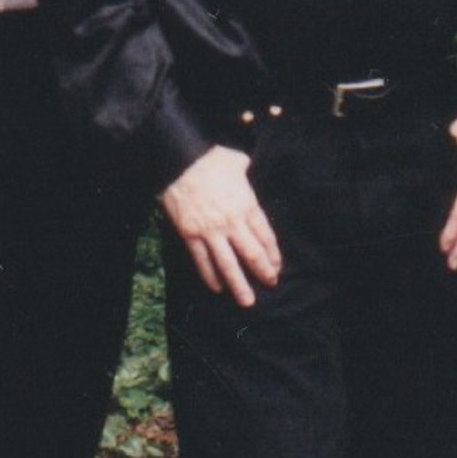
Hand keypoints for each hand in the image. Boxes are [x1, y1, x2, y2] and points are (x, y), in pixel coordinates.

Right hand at [160, 143, 282, 306]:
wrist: (180, 160)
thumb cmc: (210, 157)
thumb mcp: (236, 160)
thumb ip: (245, 169)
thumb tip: (246, 166)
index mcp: (246, 204)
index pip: (265, 236)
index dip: (272, 254)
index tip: (276, 267)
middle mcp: (231, 222)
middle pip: (251, 253)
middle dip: (263, 272)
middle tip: (270, 284)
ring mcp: (210, 231)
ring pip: (228, 264)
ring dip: (239, 284)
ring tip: (247, 301)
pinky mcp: (190, 234)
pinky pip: (202, 260)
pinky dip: (210, 276)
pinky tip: (217, 287)